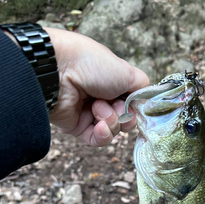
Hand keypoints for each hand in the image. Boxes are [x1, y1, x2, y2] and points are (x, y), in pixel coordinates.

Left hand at [46, 27, 148, 145]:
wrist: (58, 71)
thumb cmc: (92, 64)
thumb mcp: (127, 72)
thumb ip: (143, 89)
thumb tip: (146, 104)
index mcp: (112, 82)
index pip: (132, 103)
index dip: (137, 108)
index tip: (137, 105)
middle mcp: (102, 97)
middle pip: (125, 119)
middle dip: (124, 114)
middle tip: (114, 104)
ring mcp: (89, 113)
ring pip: (113, 130)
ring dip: (111, 120)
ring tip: (98, 108)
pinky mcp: (78, 128)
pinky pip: (98, 140)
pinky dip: (103, 134)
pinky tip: (100, 124)